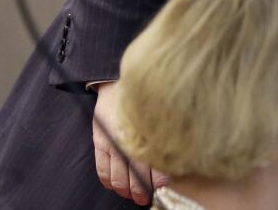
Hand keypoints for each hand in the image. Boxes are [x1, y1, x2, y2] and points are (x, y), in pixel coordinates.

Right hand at [93, 80, 167, 204]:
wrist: (115, 81)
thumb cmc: (142, 98)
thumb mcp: (157, 112)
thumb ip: (163, 132)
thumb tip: (177, 155)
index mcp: (147, 132)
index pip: (155, 165)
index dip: (161, 181)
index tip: (165, 187)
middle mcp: (130, 139)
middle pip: (137, 176)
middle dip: (143, 191)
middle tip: (147, 199)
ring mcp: (112, 142)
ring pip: (119, 177)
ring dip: (127, 190)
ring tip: (133, 196)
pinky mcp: (99, 141)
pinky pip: (102, 170)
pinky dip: (109, 182)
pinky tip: (115, 187)